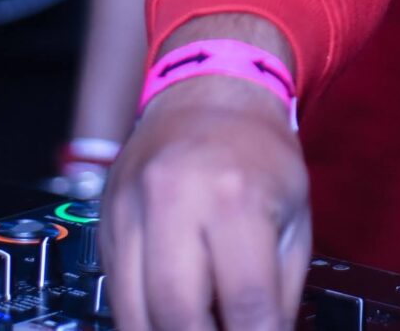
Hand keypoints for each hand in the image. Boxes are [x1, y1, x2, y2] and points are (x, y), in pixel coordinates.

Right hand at [101, 73, 308, 330]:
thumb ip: (281, 290)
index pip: (245, 301)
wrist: (209, 92)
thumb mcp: (295, 217)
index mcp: (235, 196)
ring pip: (133, 312)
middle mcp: (174, 200)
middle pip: (177, 313)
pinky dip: (142, 316)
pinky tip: (170, 315)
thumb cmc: (259, 153)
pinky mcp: (104, 221)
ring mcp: (130, 210)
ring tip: (198, 324)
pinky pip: (115, 291)